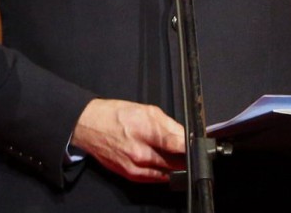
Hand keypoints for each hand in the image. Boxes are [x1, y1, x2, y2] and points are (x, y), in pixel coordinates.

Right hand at [71, 98, 186, 182]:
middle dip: (186, 157)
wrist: (89, 126)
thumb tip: (186, 136)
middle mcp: (141, 152)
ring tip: (180, 158)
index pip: (179, 144)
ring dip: (177, 167)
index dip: (193, 146)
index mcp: (147, 130)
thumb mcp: (146, 110)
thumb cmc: (116, 115)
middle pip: (176, 161)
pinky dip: (164, 174)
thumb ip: (169, 125)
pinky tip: (167, 167)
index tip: (200, 146)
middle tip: (192, 151)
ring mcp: (135, 167)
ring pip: (168, 172)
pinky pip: (155, 179)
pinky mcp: (130, 175)